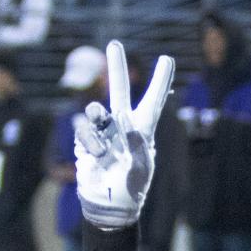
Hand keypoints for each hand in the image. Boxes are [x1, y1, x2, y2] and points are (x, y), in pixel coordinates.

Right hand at [74, 40, 174, 227]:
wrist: (109, 206)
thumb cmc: (131, 190)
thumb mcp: (140, 169)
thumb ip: (135, 142)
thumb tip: (122, 117)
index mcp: (143, 132)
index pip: (153, 102)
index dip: (160, 81)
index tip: (167, 59)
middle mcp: (123, 127)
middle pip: (119, 91)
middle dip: (116, 68)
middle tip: (114, 44)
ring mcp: (104, 132)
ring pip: (95, 111)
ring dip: (97, 124)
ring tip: (105, 151)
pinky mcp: (87, 141)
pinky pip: (83, 131)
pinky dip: (90, 144)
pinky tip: (96, 159)